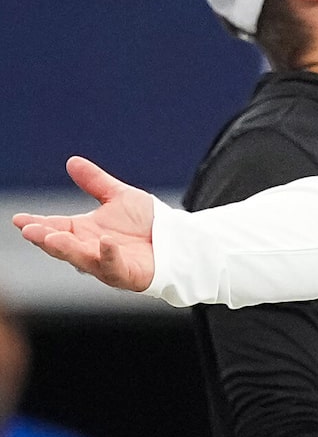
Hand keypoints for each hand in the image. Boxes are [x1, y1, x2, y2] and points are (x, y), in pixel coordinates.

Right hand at [12, 157, 156, 293]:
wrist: (180, 241)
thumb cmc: (149, 223)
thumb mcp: (119, 197)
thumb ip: (95, 182)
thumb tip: (72, 161)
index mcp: (84, 231)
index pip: (55, 227)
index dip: (37, 224)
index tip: (18, 220)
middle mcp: (91, 249)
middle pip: (63, 246)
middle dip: (46, 239)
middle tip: (30, 231)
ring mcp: (108, 264)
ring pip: (83, 259)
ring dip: (68, 249)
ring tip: (53, 238)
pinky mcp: (128, 274)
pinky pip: (115, 267)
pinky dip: (109, 256)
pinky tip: (105, 242)